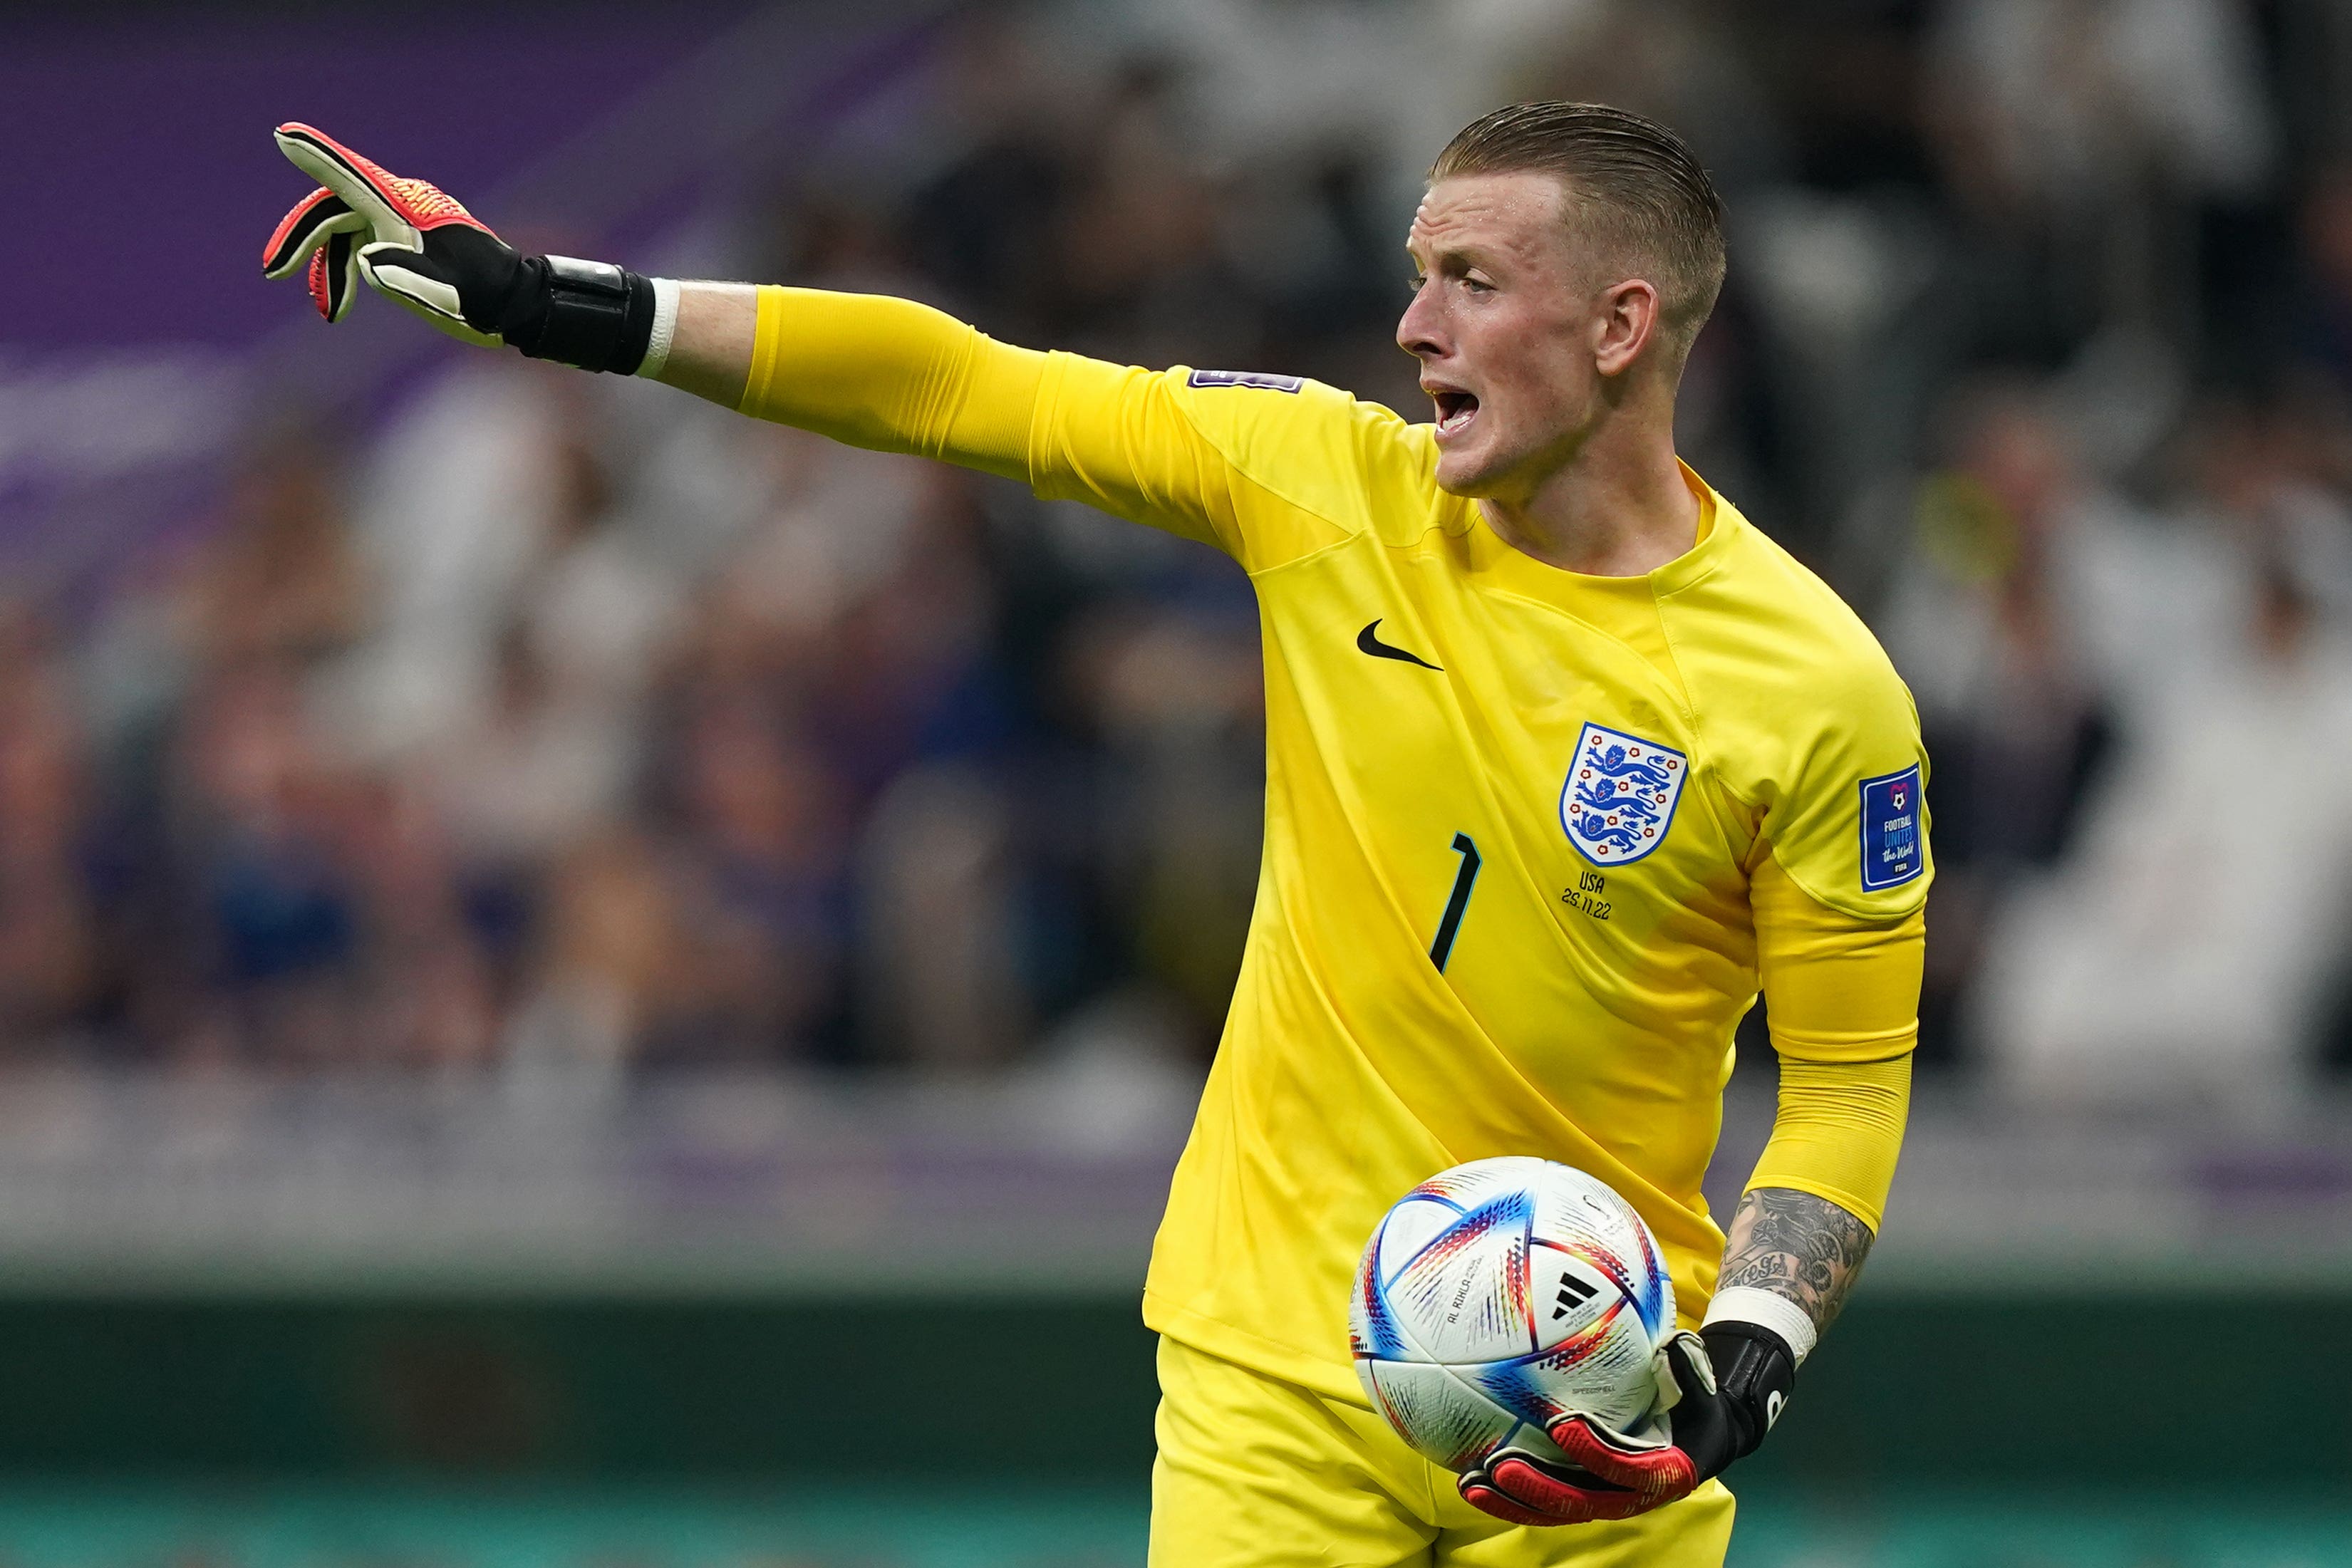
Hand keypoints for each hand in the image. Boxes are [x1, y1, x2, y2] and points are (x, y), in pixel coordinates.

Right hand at [262, 122, 654, 372]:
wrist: (513, 306)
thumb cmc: (478, 301)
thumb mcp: (442, 296)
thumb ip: (404, 275)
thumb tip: (369, 260)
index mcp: (406, 210)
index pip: (353, 176)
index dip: (317, 156)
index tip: (285, 135)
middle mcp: (403, 203)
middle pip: (336, 207)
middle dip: (302, 238)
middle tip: (274, 271)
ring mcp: (404, 216)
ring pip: (346, 229)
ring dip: (326, 265)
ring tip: (326, 310)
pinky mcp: (407, 234)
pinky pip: (362, 242)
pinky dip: (347, 269)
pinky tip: (339, 304)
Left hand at [1458, 1323, 1793, 1526]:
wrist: (1698, 1437)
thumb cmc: (1695, 1402)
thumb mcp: (1698, 1385)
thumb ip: (1685, 1368)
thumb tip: (1670, 1342)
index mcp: (1666, 1472)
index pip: (1627, 1469)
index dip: (1595, 1453)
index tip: (1562, 1424)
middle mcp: (1631, 1495)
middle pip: (1581, 1502)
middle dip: (1539, 1489)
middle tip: (1500, 1467)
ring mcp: (1603, 1500)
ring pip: (1555, 1511)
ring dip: (1512, 1502)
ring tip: (1472, 1485)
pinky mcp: (1582, 1496)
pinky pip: (1544, 1502)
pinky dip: (1509, 1497)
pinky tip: (1471, 1479)